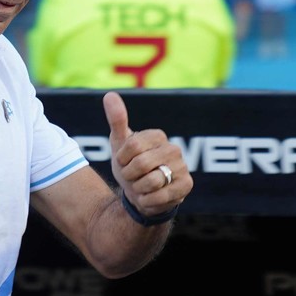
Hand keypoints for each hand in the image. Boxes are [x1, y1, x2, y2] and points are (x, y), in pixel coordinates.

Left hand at [103, 92, 190, 216]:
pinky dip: (147, 200)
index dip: (122, 159)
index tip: (124, 162)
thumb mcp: (119, 144)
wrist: (138, 194)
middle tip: (132, 176)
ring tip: (142, 186)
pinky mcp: (186, 186)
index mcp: (157, 136)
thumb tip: (109, 95)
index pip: (132, 145)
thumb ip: (116, 120)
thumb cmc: (129, 166)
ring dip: (138, 188)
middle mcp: (174, 149)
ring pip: (151, 181)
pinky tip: (149, 197)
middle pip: (141, 164)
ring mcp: (182, 167)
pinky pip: (159, 197)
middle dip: (129, 175)